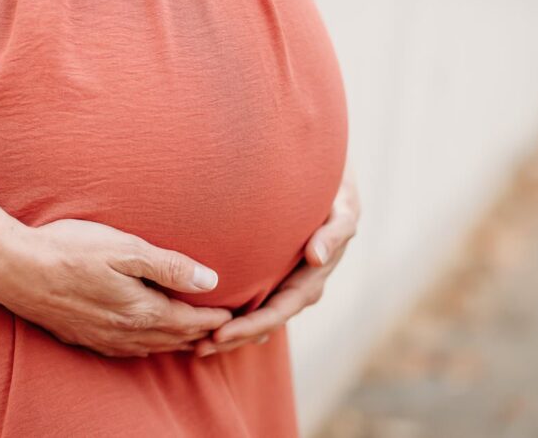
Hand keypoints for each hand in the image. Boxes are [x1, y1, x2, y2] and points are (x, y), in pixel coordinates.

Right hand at [0, 218, 233, 357]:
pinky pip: (127, 350)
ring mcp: (102, 338)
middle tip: (228, 330)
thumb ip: (170, 265)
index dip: (217, 317)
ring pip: (152, 347)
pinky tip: (147, 339)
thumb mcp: (124, 248)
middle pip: (176, 338)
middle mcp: (126, 332)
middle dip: (204, 334)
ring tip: (196, 336)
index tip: (239, 312)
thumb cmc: (68, 249)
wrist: (13, 268)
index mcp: (141, 310)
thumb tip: (212, 280)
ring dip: (177, 342)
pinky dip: (148, 345)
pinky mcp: (83, 337)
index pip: (191, 320)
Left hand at [194, 172, 360, 356]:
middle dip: (232, 338)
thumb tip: (317, 258)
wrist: (331, 189)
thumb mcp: (342, 213)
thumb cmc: (336, 199)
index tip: (219, 334)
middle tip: (198, 348)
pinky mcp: (271, 276)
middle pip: (262, 324)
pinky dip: (229, 314)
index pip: (278, 312)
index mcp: (311, 281)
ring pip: (254, 317)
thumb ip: (334, 234)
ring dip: (228, 333)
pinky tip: (203, 322)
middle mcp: (296, 289)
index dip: (250, 326)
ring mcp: (283, 285)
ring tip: (195, 344)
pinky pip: (250, 300)